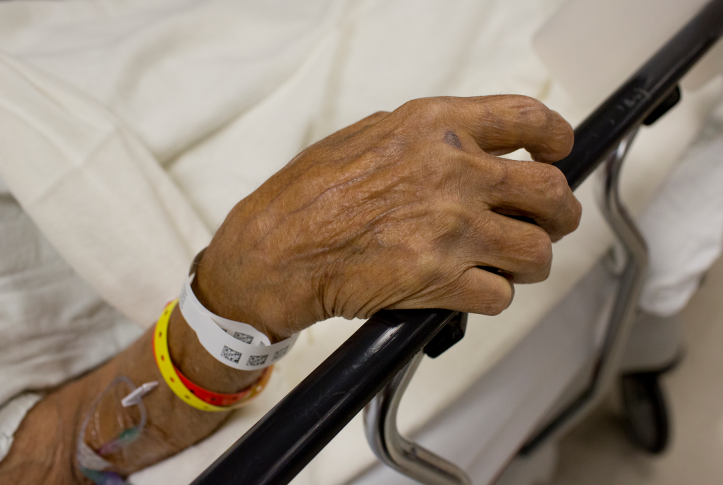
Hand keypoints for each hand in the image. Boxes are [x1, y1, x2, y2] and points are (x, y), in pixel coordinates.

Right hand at [194, 95, 580, 339]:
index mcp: (436, 128)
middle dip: (559, 213)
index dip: (557, 138)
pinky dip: (493, 296)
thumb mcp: (366, 136)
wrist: (276, 251)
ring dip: (530, 261)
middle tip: (548, 223)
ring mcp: (452, 228)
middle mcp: (453, 173)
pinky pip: (500, 294)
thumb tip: (466, 143)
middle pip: (550, 192)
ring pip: (537, 251)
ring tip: (511, 264)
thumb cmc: (307, 196)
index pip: (529, 120)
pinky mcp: (442, 280)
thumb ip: (424, 136)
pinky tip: (472, 289)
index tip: (558, 153)